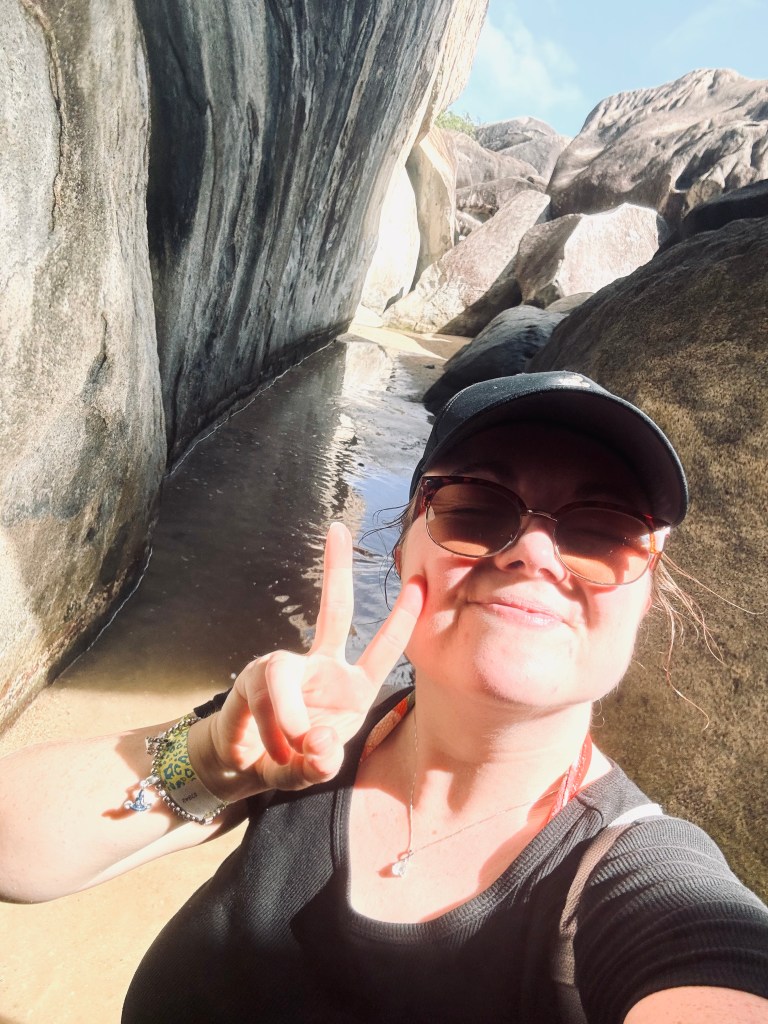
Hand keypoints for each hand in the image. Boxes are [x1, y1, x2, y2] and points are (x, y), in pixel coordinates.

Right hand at [196, 522, 424, 798]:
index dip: (401, 621)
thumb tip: (316, 740)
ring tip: (287, 752)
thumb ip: (320, 763)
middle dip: (336, 571)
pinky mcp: (252, 677)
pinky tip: (258, 751)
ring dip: (286, 723)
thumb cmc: (288, 760)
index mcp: (351, 687)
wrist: (240, 768)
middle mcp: (320, 666)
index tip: (419, 584)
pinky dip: (265, 732)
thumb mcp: (312, 770)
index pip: (382, 649)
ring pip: (282, 678)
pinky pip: (262, 699)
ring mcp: (283, 667)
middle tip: (339, 530)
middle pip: (333, 611)